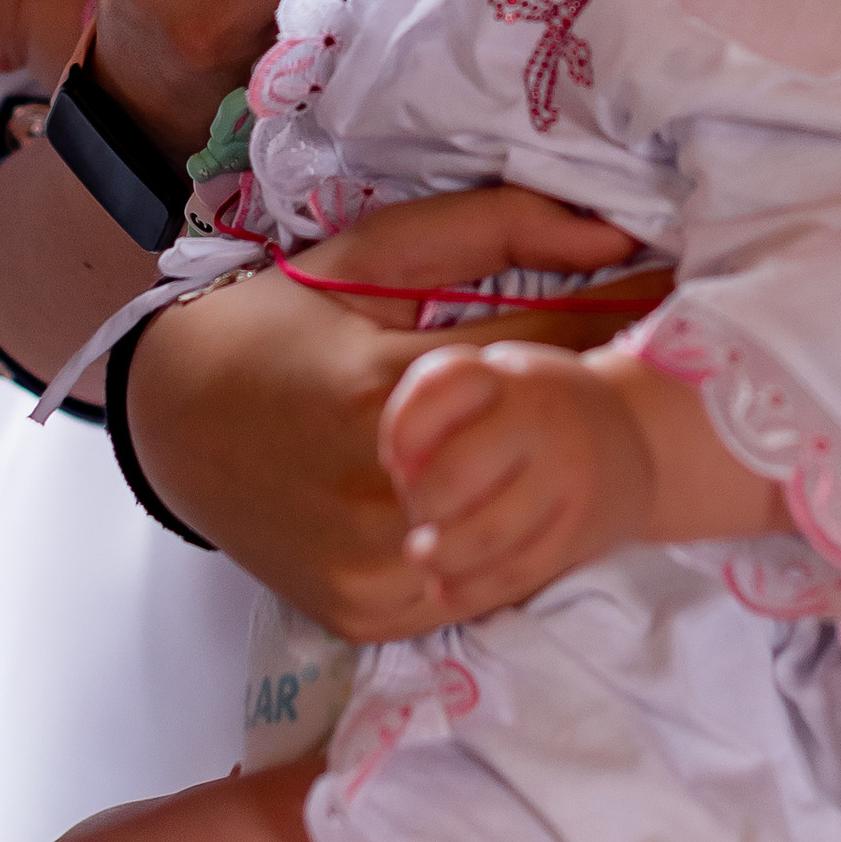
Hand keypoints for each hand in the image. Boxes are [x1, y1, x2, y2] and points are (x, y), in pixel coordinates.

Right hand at [125, 190, 649, 635]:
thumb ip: (494, 229)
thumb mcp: (373, 254)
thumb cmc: (277, 320)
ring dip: (551, 490)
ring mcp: (371, 566)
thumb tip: (616, 239)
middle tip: (638, 374)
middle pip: (540, 460)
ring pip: (515, 536)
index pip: (540, 360)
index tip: (669, 300)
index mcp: (385, 391)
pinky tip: (513, 502)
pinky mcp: (363, 612)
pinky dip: (497, 543)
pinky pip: (468, 587)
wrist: (171, 417)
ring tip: (581, 443)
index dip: (614, 326)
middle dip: (588, 411)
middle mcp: (380, 491)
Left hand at [381, 343, 656, 609]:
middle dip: (422, 502)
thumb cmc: (539, 405)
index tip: (397, 456)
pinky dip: (471, 588)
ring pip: (487, 533)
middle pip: (458, 473)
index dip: (403, 429)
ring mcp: (567, 480)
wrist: (637, 434)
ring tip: (424, 554)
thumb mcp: (494, 377)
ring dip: (440, 554)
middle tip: (419, 510)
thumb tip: (396, 467)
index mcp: (512, 377)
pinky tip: (447, 586)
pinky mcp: (580, 532)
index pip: (444, 387)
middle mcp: (544, 422)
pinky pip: (517, 571)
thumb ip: (437, 402)